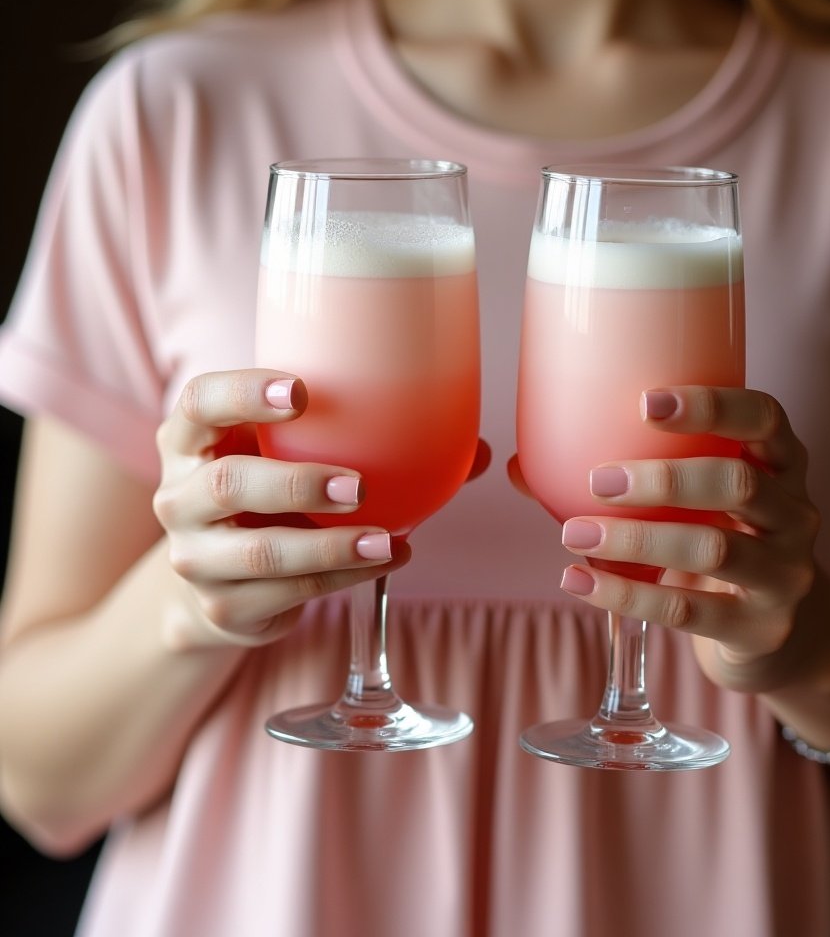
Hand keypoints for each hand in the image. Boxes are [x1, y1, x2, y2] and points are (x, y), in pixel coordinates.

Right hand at [152, 369, 409, 648]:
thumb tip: (480, 451)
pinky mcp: (222, 607)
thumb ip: (365, 442)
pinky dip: (342, 578)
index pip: (199, 402)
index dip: (242, 393)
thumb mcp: (293, 459)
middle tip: (360, 485)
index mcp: (192, 439)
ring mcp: (194, 556)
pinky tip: (388, 558)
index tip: (299, 392)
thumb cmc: (272, 497)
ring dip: (330, 546)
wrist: (221, 584)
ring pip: (261, 551)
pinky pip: (286, 593)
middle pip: (226, 482)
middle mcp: (179, 496)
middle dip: (296, 482)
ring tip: (387, 539)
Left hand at [559, 385, 820, 692]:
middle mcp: (793, 513)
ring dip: (637, 539)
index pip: (763, 418)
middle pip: (739, 482)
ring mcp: (784, 575)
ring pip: (715, 549)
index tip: (646, 402)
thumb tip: (520, 466)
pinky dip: (627, 595)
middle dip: (663, 478)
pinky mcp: (759, 628)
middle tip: (597, 480)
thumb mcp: (692, 505)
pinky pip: (688, 610)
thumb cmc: (714, 541)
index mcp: (780, 463)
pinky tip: (579, 582)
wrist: (772, 634)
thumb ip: (624, 477)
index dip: (712, 405)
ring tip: (574, 533)